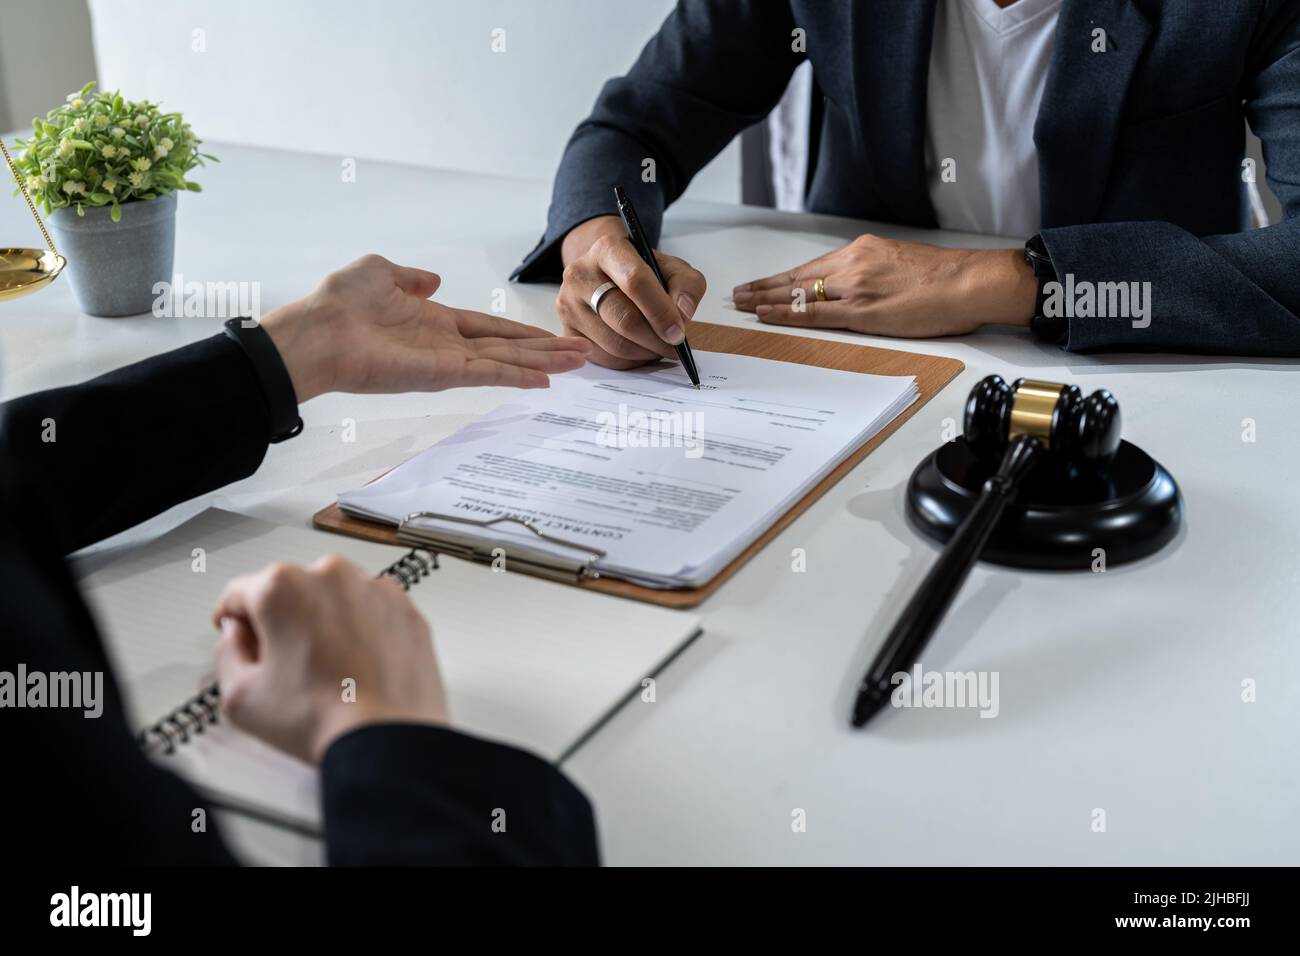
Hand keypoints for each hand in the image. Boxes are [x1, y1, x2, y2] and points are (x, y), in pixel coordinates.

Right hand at [212, 555, 447, 764]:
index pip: (240, 592)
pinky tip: (357, 666)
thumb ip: (226, 653)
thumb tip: (236, 638)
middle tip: (282, 664)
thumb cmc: (323, 719)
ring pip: (334, 598)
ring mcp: (375, 589)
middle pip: (290, 590)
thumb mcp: (240, 697)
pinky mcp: (406, 609)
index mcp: (283, 587)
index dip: (232, 619)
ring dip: (324, 622)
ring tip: (326, 670)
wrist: (388, 739)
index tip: (237, 632)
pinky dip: (362, 629)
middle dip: (281, 620)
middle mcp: (331, 576)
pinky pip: (372, 610)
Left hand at [260, 254, 592, 401]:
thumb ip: (410, 275)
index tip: (552, 336)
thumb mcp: (379, 270)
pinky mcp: (441, 374)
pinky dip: (517, 376)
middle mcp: (446, 345)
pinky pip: (488, 373)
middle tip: (583, 355)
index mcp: (434, 321)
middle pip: (508, 347)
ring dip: (544, 362)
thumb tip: (430, 280)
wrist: (316, 331)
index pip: (489, 329)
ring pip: (507, 361)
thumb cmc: (339, 302)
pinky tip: (545, 380)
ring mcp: (447, 363)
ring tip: (580, 363)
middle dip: (546, 351)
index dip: (522, 333)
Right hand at [556, 215, 706, 368]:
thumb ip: (687, 286)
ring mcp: (569, 305)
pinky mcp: (567, 331)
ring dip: (646, 353)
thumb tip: (682, 314)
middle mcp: (580, 274)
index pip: (636, 282)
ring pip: (615, 344)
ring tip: (660, 347)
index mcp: (608, 249)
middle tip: (675, 347)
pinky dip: (630, 361)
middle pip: (624, 319)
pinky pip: (605, 358)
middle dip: (656, 339)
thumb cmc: (642, 272)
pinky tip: (641, 350)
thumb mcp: (671, 268)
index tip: (679, 332)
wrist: (606, 275)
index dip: (661, 311)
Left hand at [732, 235, 1035, 336]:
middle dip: (766, 285)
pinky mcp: (860, 311)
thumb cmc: (945, 278)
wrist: (968, 281)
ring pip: (798, 292)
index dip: (785, 277)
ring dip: (766, 299)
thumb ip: (875, 272)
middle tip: (740, 293)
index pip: (813, 266)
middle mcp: (853, 263)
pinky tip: (766, 315)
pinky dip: (786, 313)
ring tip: (743, 305)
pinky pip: (813, 313)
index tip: (765, 283)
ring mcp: (854, 286)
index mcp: (864, 251)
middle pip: (798, 276)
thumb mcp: (902, 263)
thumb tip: (862, 286)